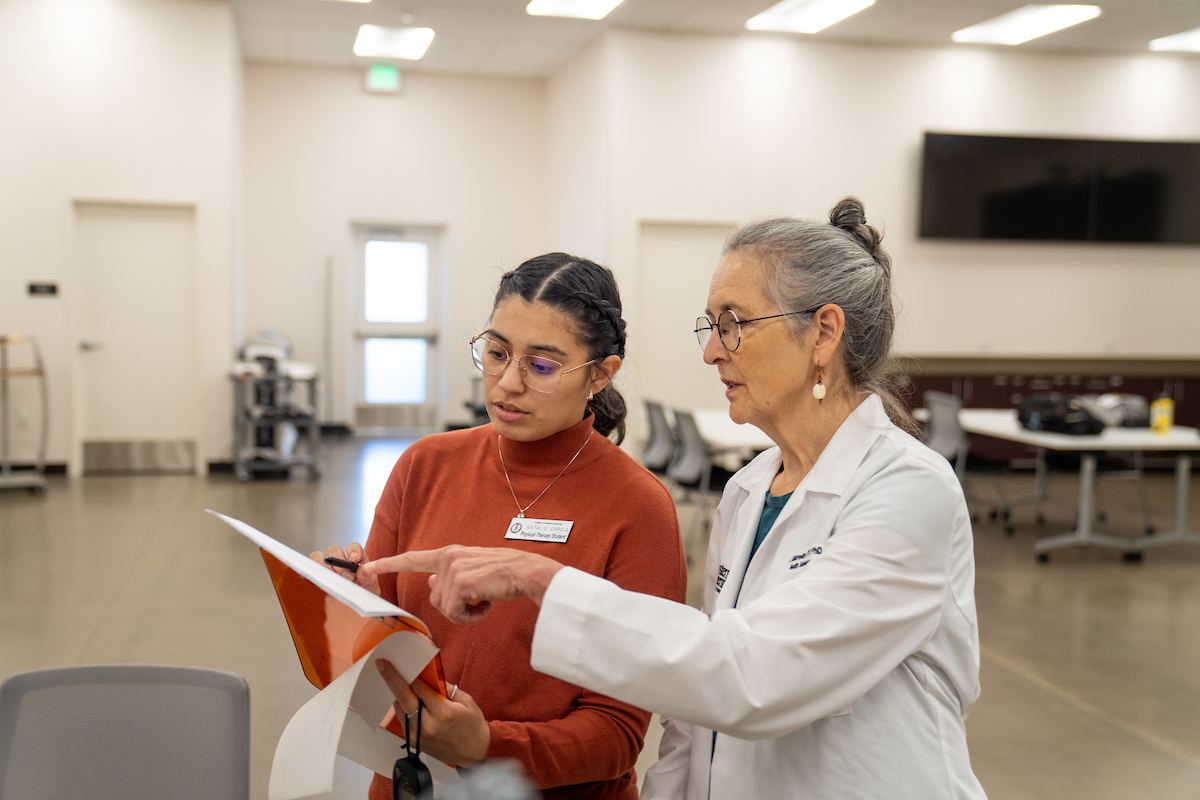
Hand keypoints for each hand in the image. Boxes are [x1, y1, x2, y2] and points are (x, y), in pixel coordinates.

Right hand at [309, 543, 380, 595]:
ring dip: (322, 565)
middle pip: (333, 550)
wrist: (356, 605)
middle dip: (337, 561)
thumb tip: (363, 570)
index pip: (353, 546)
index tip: (354, 560)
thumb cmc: (365, 593)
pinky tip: (316, 580)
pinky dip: (310, 572)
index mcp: (356, 558)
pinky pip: (310, 569)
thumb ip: (369, 578)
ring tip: (330, 578)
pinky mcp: (319, 576)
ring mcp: (328, 567)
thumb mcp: (371, 587)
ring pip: (318, 556)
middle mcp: (341, 559)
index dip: (352, 550)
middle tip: (344, 576)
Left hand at [361, 546, 563, 623]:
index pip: (413, 558)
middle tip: (478, 602)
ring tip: (484, 602)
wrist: (526, 572)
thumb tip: (431, 582)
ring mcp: (453, 570)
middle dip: (455, 607)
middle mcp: (448, 558)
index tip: (368, 566)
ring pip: (444, 608)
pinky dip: (470, 617)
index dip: (389, 563)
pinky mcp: (461, 584)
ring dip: (465, 613)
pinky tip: (485, 607)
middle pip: (435, 597)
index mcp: (449, 553)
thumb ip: (450, 574)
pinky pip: (455, 613)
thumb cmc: (505, 573)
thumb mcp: (473, 568)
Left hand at [377, 659, 488, 768]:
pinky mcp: (414, 743)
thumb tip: (427, 676)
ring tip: (396, 681)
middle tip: (382, 666)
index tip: (397, 664)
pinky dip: (403, 708)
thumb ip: (445, 688)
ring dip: (397, 695)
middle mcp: (428, 726)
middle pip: (404, 699)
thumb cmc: (472, 726)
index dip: (408, 675)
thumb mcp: (466, 701)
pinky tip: (406, 700)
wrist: (474, 753)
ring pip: (400, 710)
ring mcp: (419, 737)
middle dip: (392, 680)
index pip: (419, 689)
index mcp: (444, 713)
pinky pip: (403, 721)